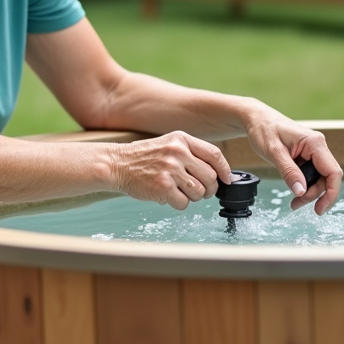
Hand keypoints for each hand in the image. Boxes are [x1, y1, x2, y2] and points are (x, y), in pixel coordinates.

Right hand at [109, 131, 231, 209]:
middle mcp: (178, 152)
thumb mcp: (168, 144)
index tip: (227, 180)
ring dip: (194, 198)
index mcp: (181, 139)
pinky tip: (168, 197)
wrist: (116, 164)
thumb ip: (191, 153)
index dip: (224, 170)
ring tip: (180, 192)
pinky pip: (183, 203)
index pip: (215, 155)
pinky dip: (179, 204)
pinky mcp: (162, 186)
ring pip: (199, 192)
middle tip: (201, 191)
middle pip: (210, 177)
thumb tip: (217, 173)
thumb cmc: (143, 157)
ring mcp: (170, 169)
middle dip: (209, 189)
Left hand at [246, 110, 342, 214]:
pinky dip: (304, 185)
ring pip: (319, 178)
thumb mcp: (273, 152)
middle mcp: (317, 146)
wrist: (256, 119)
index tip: (320, 208)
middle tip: (296, 204)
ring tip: (294, 202)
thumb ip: (288, 172)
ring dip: (309, 192)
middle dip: (314, 195)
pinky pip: (311, 174)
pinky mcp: (306, 155)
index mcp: (314, 143)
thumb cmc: (263, 129)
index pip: (333, 172)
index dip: (331, 193)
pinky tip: (295, 191)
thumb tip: (301, 191)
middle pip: (326, 178)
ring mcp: (313, 151)